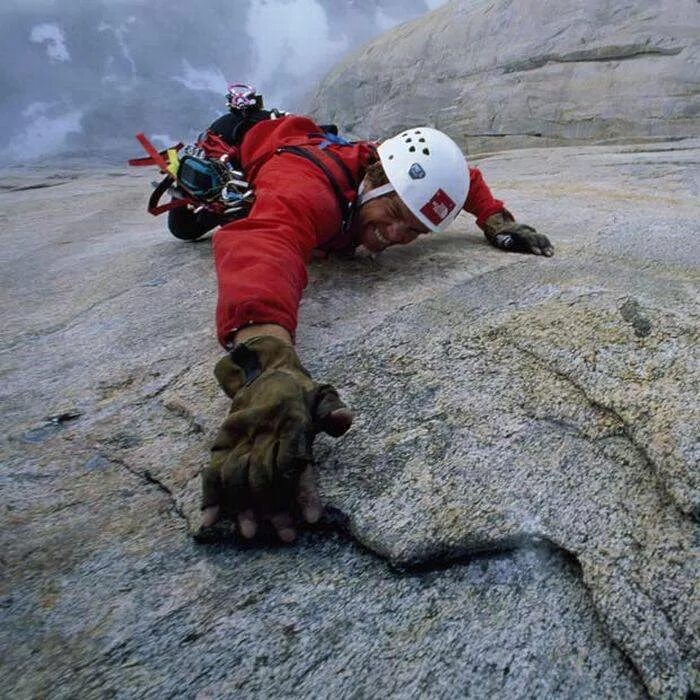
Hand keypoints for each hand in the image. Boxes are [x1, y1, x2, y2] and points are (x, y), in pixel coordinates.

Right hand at [198, 336, 351, 542]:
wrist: (263, 371)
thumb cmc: (301, 393)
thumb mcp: (324, 395)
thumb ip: (334, 411)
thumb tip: (343, 421)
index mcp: (291, 421)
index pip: (296, 460)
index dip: (303, 490)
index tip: (311, 519)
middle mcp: (263, 430)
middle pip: (265, 474)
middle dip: (274, 508)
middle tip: (285, 537)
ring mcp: (239, 436)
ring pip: (236, 475)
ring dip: (242, 506)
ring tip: (251, 534)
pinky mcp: (222, 440)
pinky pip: (212, 468)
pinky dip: (210, 494)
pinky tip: (210, 520)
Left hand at [483, 211, 553, 256]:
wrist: (500, 224)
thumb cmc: (498, 234)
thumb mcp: (498, 236)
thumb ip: (503, 239)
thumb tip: (506, 243)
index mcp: (517, 231)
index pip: (527, 238)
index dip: (533, 245)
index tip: (537, 253)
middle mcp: (525, 230)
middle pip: (537, 237)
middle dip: (543, 246)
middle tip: (548, 255)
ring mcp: (529, 231)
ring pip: (540, 237)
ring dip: (546, 246)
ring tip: (551, 254)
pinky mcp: (531, 234)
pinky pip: (541, 238)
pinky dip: (546, 244)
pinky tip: (551, 250)